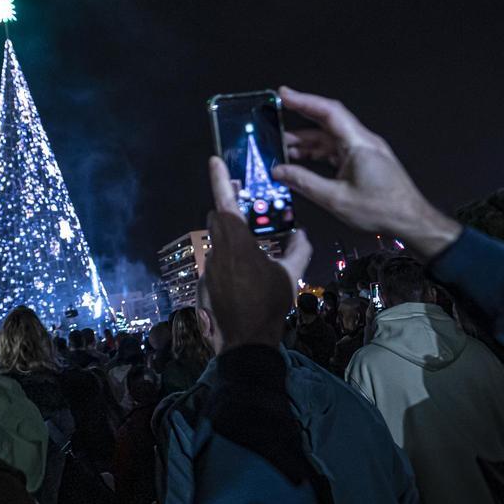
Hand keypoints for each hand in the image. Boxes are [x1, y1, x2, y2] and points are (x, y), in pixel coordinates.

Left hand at [209, 156, 313, 299]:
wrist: (244, 342)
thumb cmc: (268, 306)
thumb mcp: (289, 275)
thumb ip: (298, 249)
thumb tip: (302, 234)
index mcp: (237, 244)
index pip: (225, 202)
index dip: (219, 179)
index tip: (214, 160)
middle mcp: (217, 252)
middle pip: (217, 220)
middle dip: (229, 212)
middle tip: (246, 213)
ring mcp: (206, 270)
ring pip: (217, 245)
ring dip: (231, 245)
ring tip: (252, 259)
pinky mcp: (202, 286)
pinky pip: (214, 267)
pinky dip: (227, 268)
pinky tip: (242, 284)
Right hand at [270, 88, 462, 259]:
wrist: (410, 221)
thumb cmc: (384, 209)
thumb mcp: (336, 199)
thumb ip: (304, 182)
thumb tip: (281, 173)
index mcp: (359, 144)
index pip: (328, 112)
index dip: (304, 101)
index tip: (284, 94)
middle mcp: (362, 142)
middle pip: (326, 122)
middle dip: (299, 119)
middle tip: (276, 117)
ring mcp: (364, 151)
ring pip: (329, 138)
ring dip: (306, 142)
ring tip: (282, 148)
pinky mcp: (364, 161)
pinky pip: (335, 150)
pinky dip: (317, 153)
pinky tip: (302, 161)